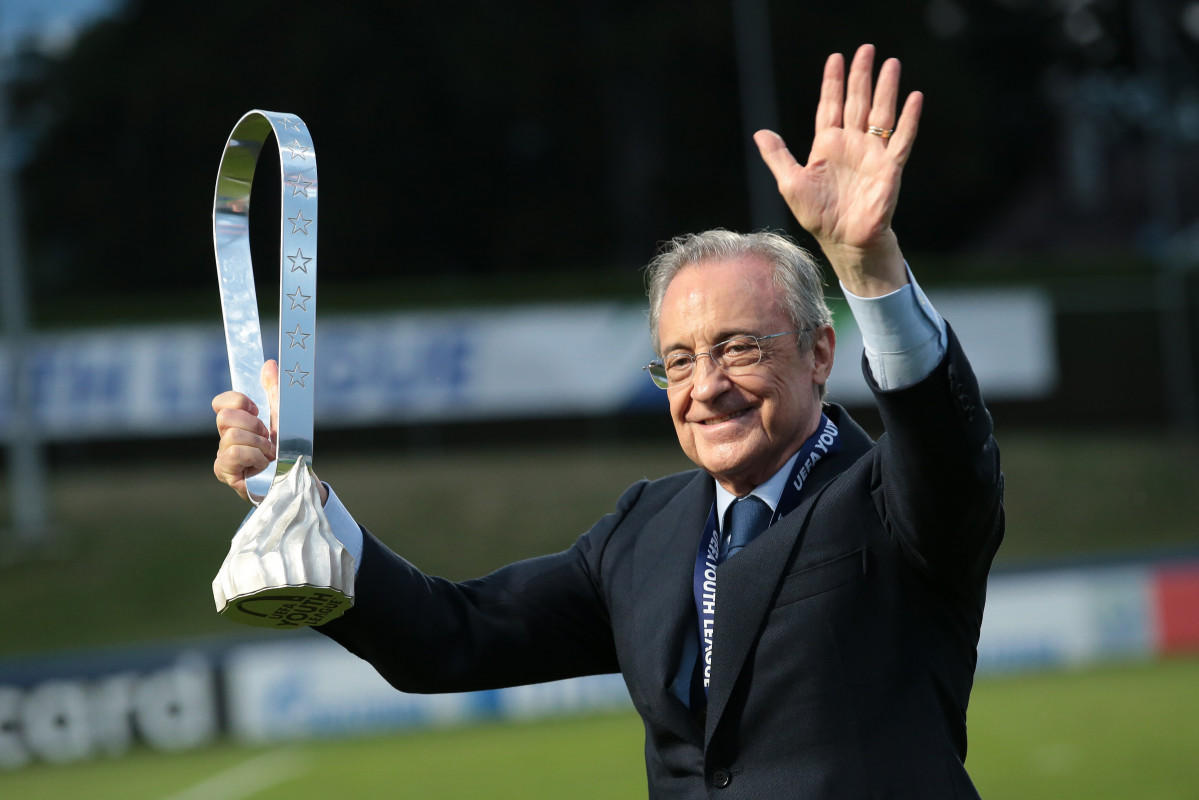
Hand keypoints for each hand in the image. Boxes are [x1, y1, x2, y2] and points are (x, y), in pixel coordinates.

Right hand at [212, 360, 278, 501]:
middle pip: (224, 416)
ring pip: (232, 435)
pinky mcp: (225, 472)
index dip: (239, 401)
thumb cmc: (287, 448)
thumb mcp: (283, 415)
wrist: (297, 475)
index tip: (257, 410)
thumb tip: (269, 364)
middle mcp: (226, 438)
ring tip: (269, 454)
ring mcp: (223, 456)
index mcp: (236, 423)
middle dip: (253, 425)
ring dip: (258, 444)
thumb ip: (275, 390)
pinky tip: (262, 464)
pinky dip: (253, 456)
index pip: (221, 402)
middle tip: (267, 437)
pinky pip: (233, 453)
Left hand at [755, 44, 922, 296]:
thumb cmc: (818, 215)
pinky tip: (914, 98)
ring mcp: (872, 154)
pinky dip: (908, 119)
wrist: (843, 241)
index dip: (832, 83)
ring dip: (887, 89)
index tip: (835, 58)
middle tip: (865, 48)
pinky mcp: (889, 168)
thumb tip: (760, 132)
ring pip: (881, 113)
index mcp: (827, 145)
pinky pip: (901, 139)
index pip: (830, 106)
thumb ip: (778, 156)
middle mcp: (851, 144)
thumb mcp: (790, 183)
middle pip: (857, 102)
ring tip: (891, 63)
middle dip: (861, 76)